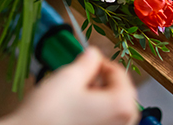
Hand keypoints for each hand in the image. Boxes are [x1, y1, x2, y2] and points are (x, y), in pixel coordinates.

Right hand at [1, 47, 138, 124]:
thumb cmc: (48, 112)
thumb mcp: (69, 76)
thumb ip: (87, 61)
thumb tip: (93, 55)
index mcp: (122, 106)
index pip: (119, 74)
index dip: (101, 62)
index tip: (86, 59)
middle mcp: (123, 123)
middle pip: (119, 93)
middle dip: (101, 81)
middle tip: (79, 76)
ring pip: (111, 109)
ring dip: (97, 97)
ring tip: (74, 94)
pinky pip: (103, 122)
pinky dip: (93, 113)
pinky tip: (73, 110)